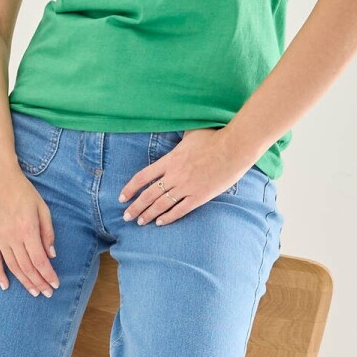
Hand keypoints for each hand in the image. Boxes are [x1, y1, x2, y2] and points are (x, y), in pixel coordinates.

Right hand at [0, 168, 60, 295]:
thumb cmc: (23, 192)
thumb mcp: (43, 209)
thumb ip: (48, 233)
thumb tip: (51, 255)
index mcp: (28, 229)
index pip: (40, 260)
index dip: (48, 275)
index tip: (55, 284)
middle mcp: (12, 236)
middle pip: (27, 267)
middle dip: (39, 282)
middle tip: (47, 293)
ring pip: (12, 266)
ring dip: (24, 281)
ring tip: (34, 292)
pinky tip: (5, 286)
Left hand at [118, 127, 249, 225]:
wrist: (234, 148)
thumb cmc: (214, 138)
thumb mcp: (190, 134)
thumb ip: (179, 139)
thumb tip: (177, 133)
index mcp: (169, 160)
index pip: (142, 177)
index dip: (130, 189)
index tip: (122, 197)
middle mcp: (174, 176)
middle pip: (148, 195)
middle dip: (135, 207)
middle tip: (126, 217)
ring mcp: (186, 187)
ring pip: (161, 205)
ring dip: (148, 214)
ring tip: (140, 222)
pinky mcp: (200, 196)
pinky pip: (180, 210)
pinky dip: (168, 217)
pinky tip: (160, 223)